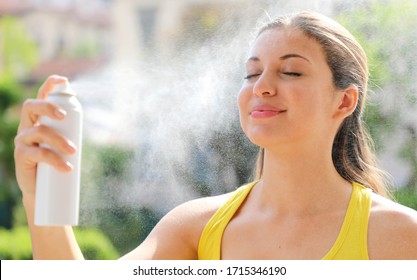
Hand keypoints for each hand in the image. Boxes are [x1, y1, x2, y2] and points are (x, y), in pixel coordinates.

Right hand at [14, 75, 76, 200]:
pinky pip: (38, 153)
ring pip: (39, 131)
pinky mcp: (21, 156)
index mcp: (39, 119)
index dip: (50, 85)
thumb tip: (107, 122)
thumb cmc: (58, 161)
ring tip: (73, 151)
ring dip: (59, 140)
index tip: (64, 80)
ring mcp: (22, 140)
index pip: (41, 97)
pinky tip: (66, 167)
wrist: (43, 190)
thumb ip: (74, 131)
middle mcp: (27, 126)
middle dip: (48, 107)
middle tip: (64, 115)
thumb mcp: (66, 143)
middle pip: (32, 107)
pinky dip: (55, 159)